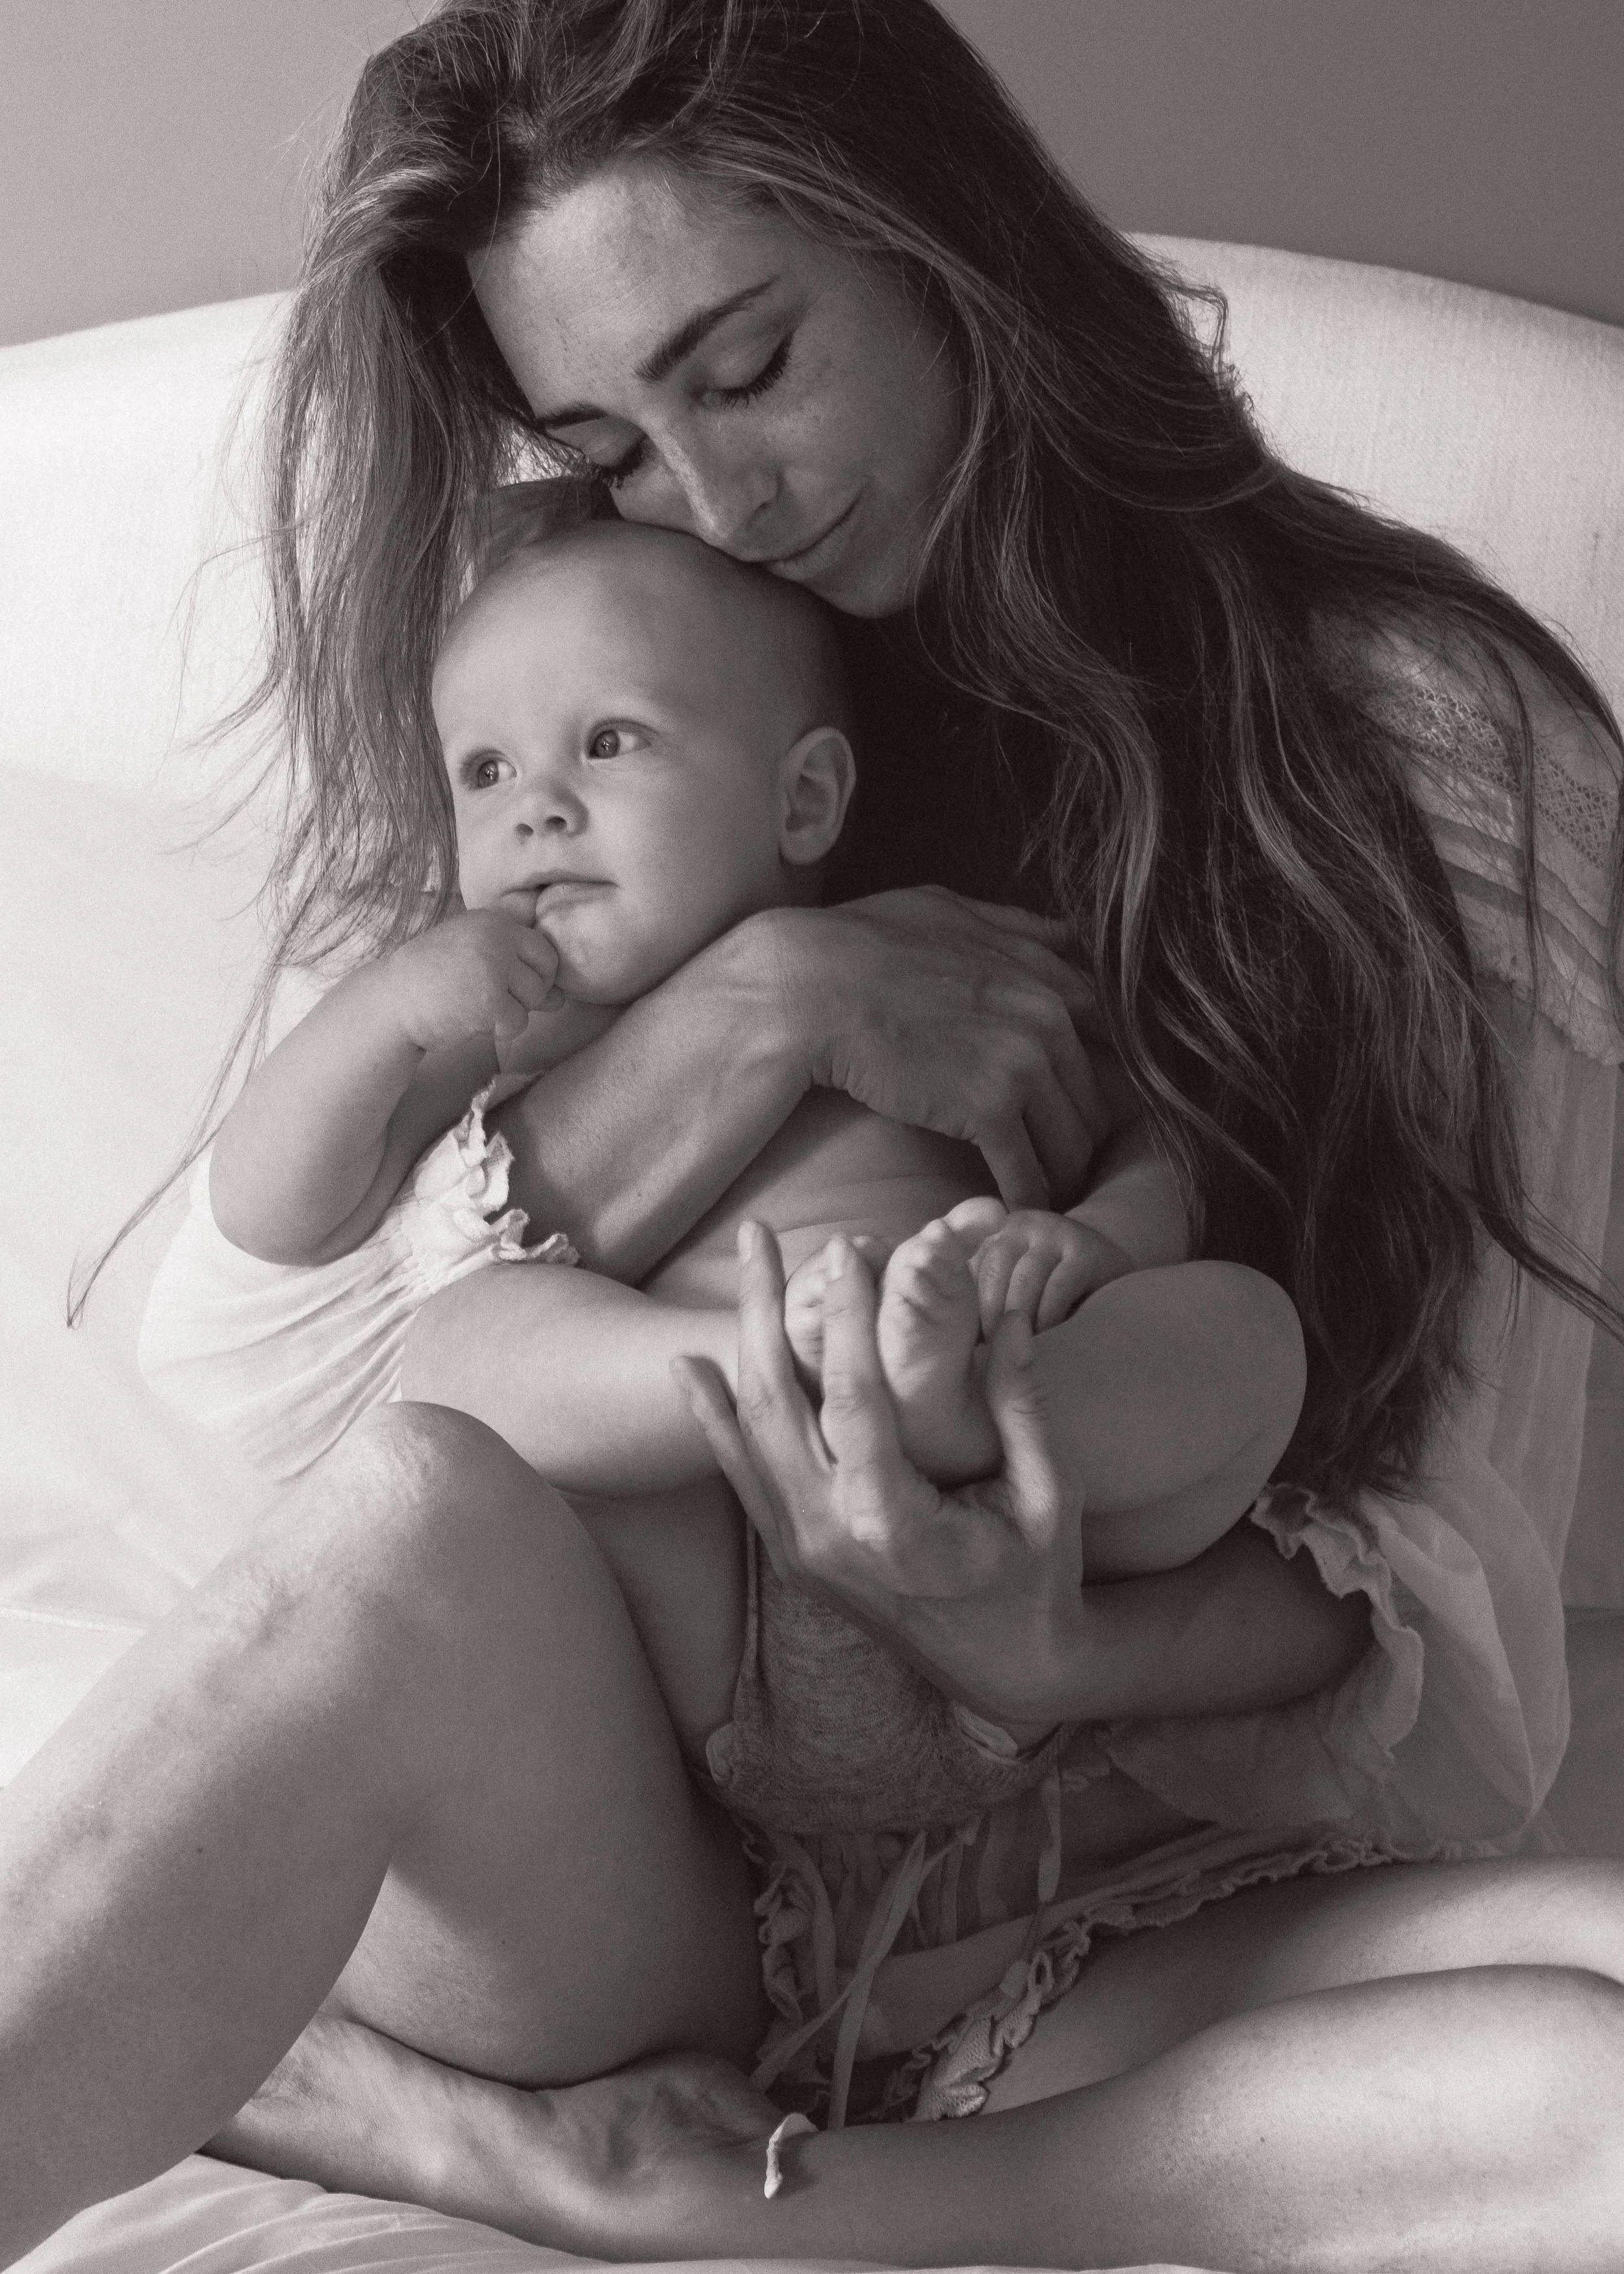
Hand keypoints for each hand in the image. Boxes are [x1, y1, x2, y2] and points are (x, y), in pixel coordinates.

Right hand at [387, 906, 561, 1059]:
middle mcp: (498, 936)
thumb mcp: (474, 952)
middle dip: (528, 992)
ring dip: (512, 1011)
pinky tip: (472, 1020)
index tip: (508, 982)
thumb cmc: (436, 978)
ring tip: (476, 1004)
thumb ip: (516, 961)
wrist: (393, 1000)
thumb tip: (562, 994)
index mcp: (494, 919)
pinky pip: (519, 1022)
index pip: (544, 947)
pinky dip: (500, 1030)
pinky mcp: (490, 1000)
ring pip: (536, 999)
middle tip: (491, 996)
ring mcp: (494, 967)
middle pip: (547, 972)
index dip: (535, 972)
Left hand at [676, 1222, 1086, 1727]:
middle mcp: (831, 1537)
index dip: (845, 1317)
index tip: (846, 1247)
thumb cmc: (1041, 1578)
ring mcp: (802, 1551)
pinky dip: (713, 1419)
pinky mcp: (792, 1555)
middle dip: (768, 1307)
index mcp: (896, 1524)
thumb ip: (1022, 1400)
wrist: (1009, 1674)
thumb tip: (1010, 1306)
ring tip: (739, 1269)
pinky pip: (741, 1476)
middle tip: (763, 1232)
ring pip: (748, 1432)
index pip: (855, 1397)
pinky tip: (692, 1367)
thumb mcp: (1051, 1493)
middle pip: (777, 1401)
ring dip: (738, 1344)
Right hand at [754, 887, 1110, 1209]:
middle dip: (1079, 1135)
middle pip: (1095, 1100)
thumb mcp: (951, 911)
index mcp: (1043, 972)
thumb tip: (1059, 936)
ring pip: (1071, 1144)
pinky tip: (1014, 1211)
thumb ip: (1015, 927)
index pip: (1111, 1037)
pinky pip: (1029, 1174)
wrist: (812, 985)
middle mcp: (1047, 1015)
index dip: (1101, 1077)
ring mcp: (1023, 1063)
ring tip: (1039, 1192)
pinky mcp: (989, 1110)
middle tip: (1057, 1161)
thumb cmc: (864, 944)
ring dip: (1058, 1174)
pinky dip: (1027, 1200)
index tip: (1080, 1103)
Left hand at [942, 1199, 1135, 1335]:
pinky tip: (1047, 1337)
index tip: (969, 1344)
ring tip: (1017, 1351)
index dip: (970, 1308)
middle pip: (995, 1270)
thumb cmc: (1055, 1293)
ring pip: (1026, 1278)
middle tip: (990, 1355)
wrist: (1114, 1273)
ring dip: (1019, 1319)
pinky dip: (1049, 1315)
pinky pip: (1059, 1286)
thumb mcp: (1017, 1287)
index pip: (972, 1268)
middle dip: (991, 1315)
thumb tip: (952, 1335)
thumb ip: (989, 1298)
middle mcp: (1025, 1224)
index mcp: (999, 1233)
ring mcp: (1058, 1233)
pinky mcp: (1087, 1252)